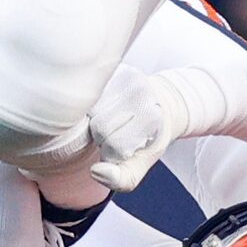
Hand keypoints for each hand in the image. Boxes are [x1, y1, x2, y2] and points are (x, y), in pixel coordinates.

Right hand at [88, 63, 193, 193]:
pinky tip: (102, 103)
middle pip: (99, 127)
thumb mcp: (139, 166)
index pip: (114, 146)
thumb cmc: (146, 137)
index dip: (113, 152)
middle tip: (116, 131)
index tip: (126, 145)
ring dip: (94, 119)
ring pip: (89, 109)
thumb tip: (96, 171)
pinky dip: (89, 102)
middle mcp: (141, 91)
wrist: (160, 105)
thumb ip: (121, 179)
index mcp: (152, 116)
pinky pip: (87, 91)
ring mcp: (126, 75)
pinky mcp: (113, 66)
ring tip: (110, 118)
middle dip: (102, 136)